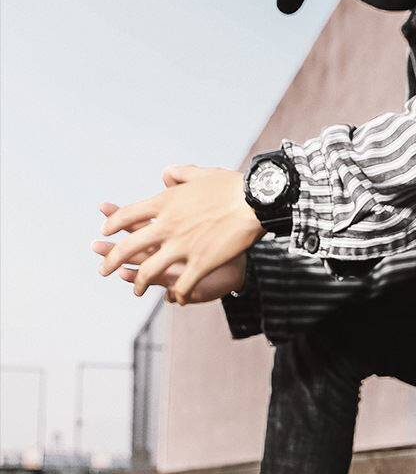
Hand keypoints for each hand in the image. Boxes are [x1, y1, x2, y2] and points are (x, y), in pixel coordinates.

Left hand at [93, 165, 262, 303]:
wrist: (253, 202)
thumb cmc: (231, 186)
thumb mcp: (201, 175)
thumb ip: (180, 175)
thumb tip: (166, 175)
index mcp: (165, 203)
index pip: (127, 215)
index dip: (112, 224)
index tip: (105, 231)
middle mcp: (167, 225)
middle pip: (129, 247)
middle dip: (112, 260)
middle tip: (103, 270)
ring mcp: (182, 246)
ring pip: (149, 271)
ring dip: (139, 283)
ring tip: (136, 291)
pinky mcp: (200, 263)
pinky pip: (182, 285)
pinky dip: (178, 294)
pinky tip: (176, 298)